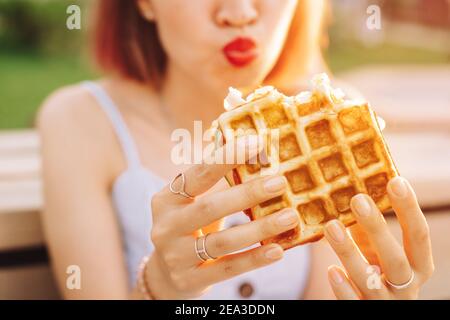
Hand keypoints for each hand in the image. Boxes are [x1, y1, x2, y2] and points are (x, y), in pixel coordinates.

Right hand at [148, 137, 298, 298]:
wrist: (167, 273)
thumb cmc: (189, 226)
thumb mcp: (192, 201)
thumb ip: (211, 176)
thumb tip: (244, 139)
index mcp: (167, 199)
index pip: (198, 174)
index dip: (226, 157)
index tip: (258, 142)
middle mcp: (165, 226)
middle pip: (210, 208)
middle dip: (248, 194)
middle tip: (281, 182)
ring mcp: (175, 256)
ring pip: (222, 242)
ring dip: (260, 228)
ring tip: (291, 216)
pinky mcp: (189, 279)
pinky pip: (227, 269)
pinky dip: (254, 259)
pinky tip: (278, 250)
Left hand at [324, 177, 433, 299]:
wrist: (378, 311)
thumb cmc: (378, 274)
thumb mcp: (379, 252)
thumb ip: (370, 230)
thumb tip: (352, 190)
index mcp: (418, 265)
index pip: (418, 234)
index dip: (409, 208)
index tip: (396, 181)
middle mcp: (408, 287)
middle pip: (396, 259)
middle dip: (377, 228)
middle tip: (357, 199)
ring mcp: (386, 303)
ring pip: (371, 282)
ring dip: (349, 252)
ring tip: (331, 226)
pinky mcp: (366, 313)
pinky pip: (354, 303)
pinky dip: (343, 288)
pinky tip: (332, 271)